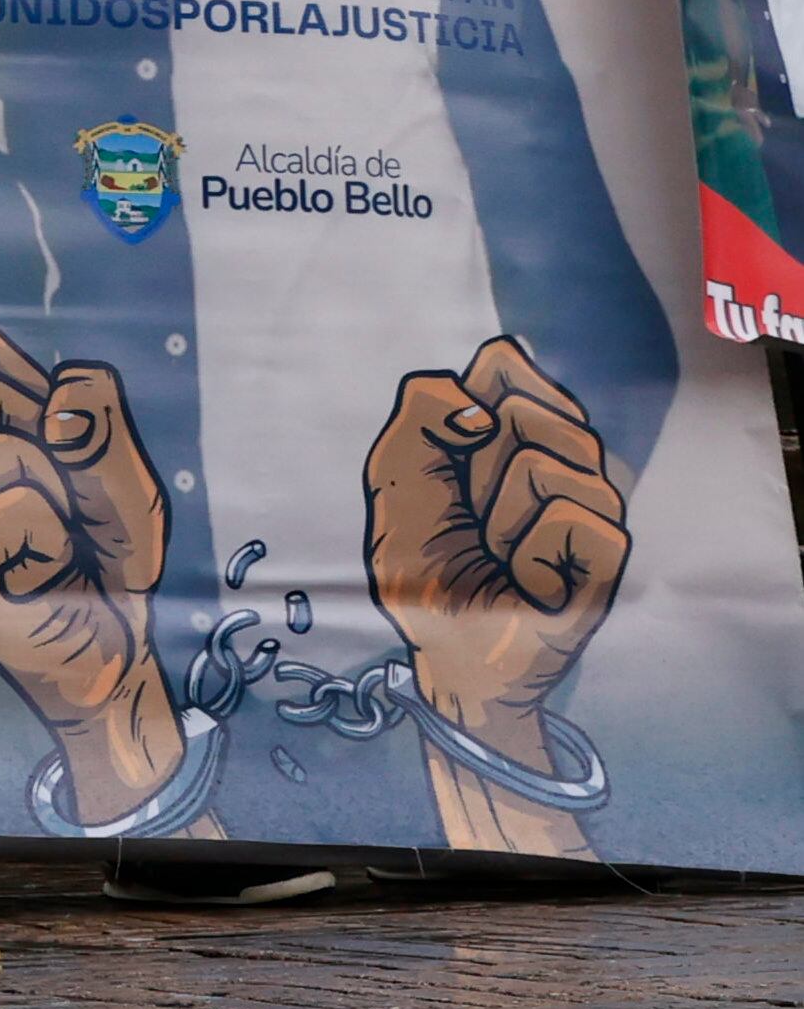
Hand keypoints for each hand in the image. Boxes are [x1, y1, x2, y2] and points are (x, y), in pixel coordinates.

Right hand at [0, 320, 189, 824]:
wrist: (107, 652)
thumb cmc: (103, 556)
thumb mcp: (121, 473)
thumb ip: (100, 422)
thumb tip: (65, 403)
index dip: (38, 387)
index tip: (49, 444)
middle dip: (54, 444)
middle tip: (58, 503)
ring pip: (9, 450)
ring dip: (61, 498)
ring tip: (51, 541)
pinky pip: (20, 511)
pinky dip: (56, 542)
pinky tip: (42, 573)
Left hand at [365, 337, 626, 852]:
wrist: (449, 647)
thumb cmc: (422, 564)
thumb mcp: (396, 474)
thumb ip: (425, 407)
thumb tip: (484, 401)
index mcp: (505, 430)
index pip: (506, 362)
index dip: (472, 399)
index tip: (451, 454)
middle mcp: (559, 455)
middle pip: (524, 408)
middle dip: (473, 470)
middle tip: (471, 520)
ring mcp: (592, 499)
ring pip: (545, 462)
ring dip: (499, 515)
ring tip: (498, 551)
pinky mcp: (612, 547)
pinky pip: (569, 516)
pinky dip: (530, 552)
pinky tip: (528, 578)